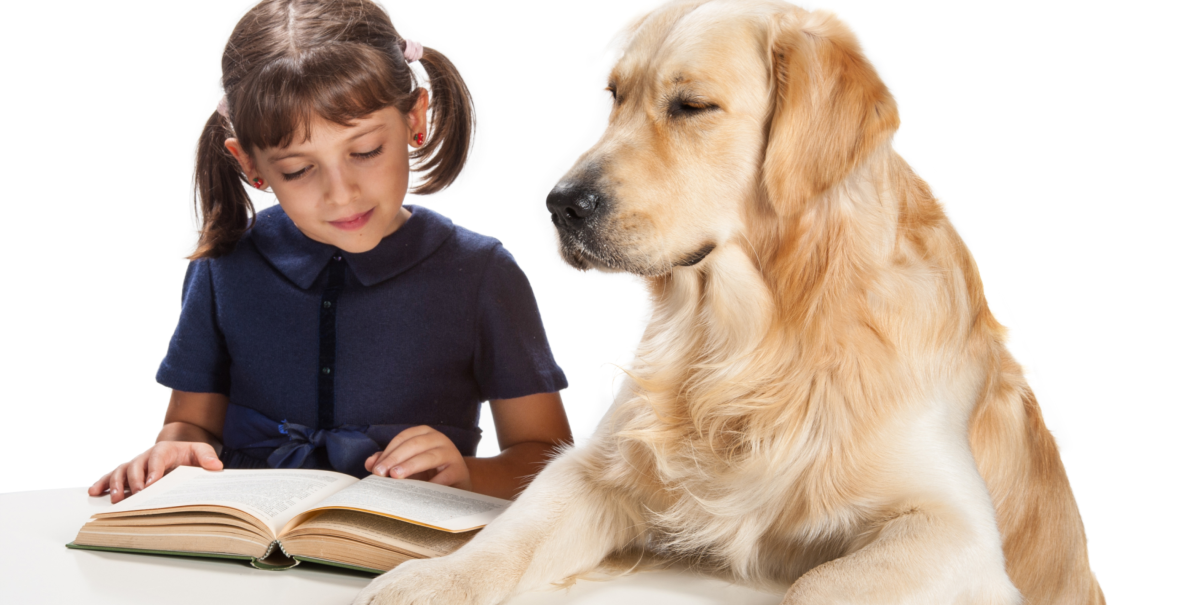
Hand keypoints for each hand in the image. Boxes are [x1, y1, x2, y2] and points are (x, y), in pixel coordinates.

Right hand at [88, 441, 222, 503]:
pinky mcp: (128, 474)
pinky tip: (94, 491)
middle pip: (135, 465)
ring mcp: (135, 465)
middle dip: (134, 481)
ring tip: (115, 499)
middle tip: (136, 495)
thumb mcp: (202, 451)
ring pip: (121, 471)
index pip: (157, 458)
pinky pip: (111, 476)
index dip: (153, 470)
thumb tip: (216, 466)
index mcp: (164, 450)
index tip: (152, 483)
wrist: (179, 450)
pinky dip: (102, 483)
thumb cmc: (189, 453)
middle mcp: (146, 457)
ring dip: (115, 484)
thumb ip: (207, 457)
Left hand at [365, 426, 471, 490]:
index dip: (388, 452)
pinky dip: (431, 483)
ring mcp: (451, 453)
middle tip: (381, 473)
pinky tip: (419, 491)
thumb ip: (389, 462)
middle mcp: (439, 439)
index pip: (403, 438)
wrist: (457, 484)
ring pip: (429, 456)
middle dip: (395, 458)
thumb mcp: (408, 465)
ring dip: (411, 466)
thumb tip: (370, 463)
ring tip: (396, 476)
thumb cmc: (429, 472)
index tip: (375, 468)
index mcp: (425, 434)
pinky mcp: (460, 470)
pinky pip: (445, 475)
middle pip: (414, 444)